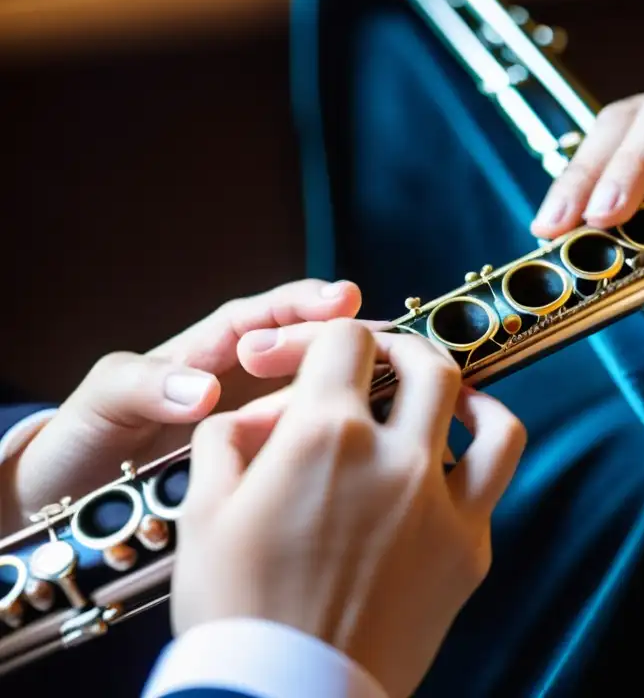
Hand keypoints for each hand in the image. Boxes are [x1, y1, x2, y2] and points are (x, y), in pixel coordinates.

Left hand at [1, 279, 361, 531]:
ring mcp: (257, 426)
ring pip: (317, 399)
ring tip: (399, 392)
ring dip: (357, 391)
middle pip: (307, 351)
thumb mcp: (102, 406)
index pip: (263, 316)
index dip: (304, 304)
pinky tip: (372, 449)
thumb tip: (202, 390)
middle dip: (351, 341)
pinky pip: (308, 449)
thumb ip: (143, 387)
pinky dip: (341, 443)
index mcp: (206, 355)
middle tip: (390, 345)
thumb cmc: (87, 445)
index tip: (344, 299)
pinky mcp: (265, 468)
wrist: (75, 515)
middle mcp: (242, 385)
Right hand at [174, 320, 526, 697]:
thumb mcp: (203, 512)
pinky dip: (482, 452)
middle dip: (396, 349)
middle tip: (374, 362)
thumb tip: (255, 414)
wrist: (287, 696)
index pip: (346, 340)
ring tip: (441, 395)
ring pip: (486, 414)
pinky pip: (495, 479)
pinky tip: (454, 459)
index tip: (302, 358)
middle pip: (424, 361)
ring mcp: (443, 504)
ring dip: (464, 392)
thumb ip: (228, 441)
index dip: (319, 336)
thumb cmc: (237, 610)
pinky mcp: (468, 550)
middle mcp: (395, 458)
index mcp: (324, 435)